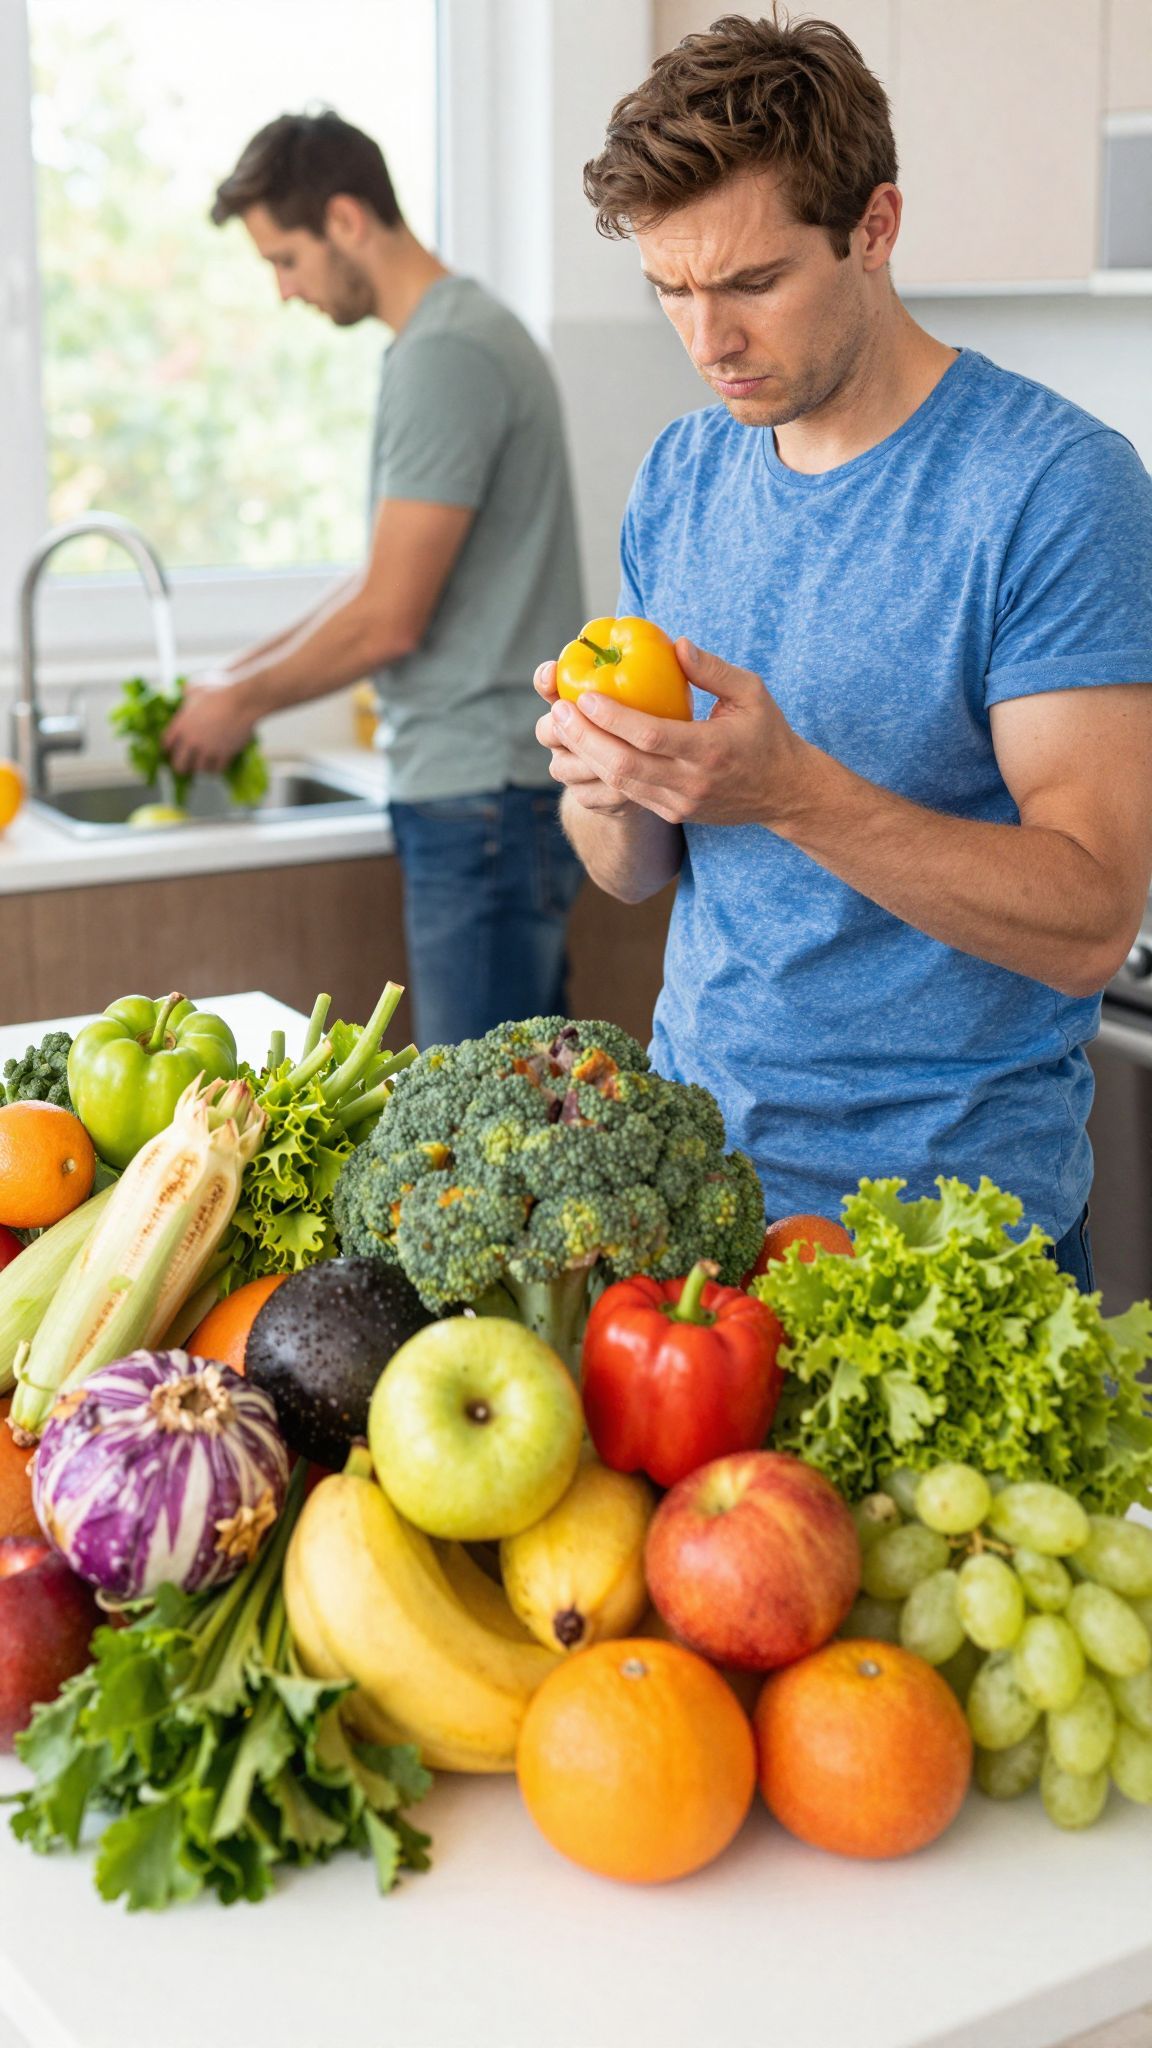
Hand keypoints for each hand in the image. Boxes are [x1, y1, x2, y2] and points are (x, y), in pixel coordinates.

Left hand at [165, 677, 256, 776]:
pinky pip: (217, 768)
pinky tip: (218, 762)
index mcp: (181, 725)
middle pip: (179, 764)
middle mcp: (191, 740)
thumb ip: (187, 693)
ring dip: (201, 766)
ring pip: (200, 769)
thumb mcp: (196, 687)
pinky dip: (217, 767)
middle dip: (182, 765)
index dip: (168, 748)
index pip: (166, 743)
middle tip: (186, 764)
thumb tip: (185, 693)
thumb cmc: (219, 690)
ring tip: (204, 763)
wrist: (242, 700)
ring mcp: (208, 749)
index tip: (171, 750)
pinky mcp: (224, 754)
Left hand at [536, 639, 811, 828]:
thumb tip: (675, 645)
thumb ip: (713, 669)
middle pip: (623, 765)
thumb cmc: (768, 734)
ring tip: (562, 727)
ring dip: (585, 756)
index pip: (650, 735)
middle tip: (558, 711)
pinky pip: (628, 795)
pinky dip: (601, 772)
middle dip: (584, 738)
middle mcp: (692, 782)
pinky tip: (583, 750)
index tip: (584, 695)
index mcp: (711, 749)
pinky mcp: (673, 814)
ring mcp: (680, 803)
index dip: (612, 717)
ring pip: (619, 784)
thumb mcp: (751, 692)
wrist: (785, 793)